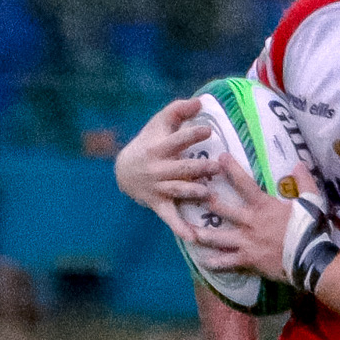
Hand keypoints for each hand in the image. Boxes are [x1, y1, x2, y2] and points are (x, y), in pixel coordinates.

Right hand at [114, 98, 216, 237]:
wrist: (124, 171)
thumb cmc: (149, 142)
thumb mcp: (159, 124)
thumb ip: (178, 111)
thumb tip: (200, 101)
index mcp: (160, 148)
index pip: (176, 140)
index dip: (191, 135)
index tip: (208, 130)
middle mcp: (159, 169)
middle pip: (180, 168)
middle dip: (197, 167)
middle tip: (215, 166)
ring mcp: (159, 188)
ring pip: (178, 191)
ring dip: (192, 193)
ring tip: (207, 194)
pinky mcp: (160, 205)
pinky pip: (170, 218)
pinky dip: (180, 229)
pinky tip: (194, 238)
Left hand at [192, 156, 335, 292]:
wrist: (310, 260)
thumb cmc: (310, 230)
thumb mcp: (311, 202)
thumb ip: (304, 182)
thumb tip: (299, 164)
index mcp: (263, 205)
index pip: (243, 183)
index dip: (231, 168)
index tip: (219, 157)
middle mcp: (249, 222)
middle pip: (221, 208)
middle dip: (204, 199)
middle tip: (190, 192)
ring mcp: (245, 242)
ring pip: (217, 237)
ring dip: (201, 234)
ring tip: (187, 231)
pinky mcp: (247, 260)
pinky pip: (226, 263)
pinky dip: (215, 263)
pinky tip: (204, 262)